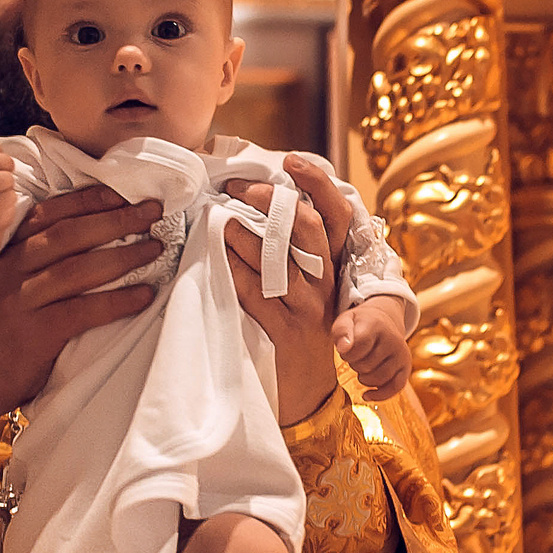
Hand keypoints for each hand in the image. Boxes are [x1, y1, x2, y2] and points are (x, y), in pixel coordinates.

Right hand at [0, 186, 163, 415]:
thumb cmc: (0, 328)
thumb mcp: (8, 283)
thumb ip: (38, 260)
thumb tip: (97, 235)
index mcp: (7, 252)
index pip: (49, 213)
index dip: (87, 200)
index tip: (122, 192)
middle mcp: (12, 270)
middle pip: (69, 234)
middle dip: (115, 219)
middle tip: (153, 211)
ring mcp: (21, 301)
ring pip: (78, 269)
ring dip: (124, 255)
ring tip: (156, 248)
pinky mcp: (35, 333)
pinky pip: (83, 310)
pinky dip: (118, 301)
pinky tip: (144, 295)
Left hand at [223, 162, 349, 424]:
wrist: (308, 394)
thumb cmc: (296, 331)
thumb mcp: (301, 288)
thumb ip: (286, 251)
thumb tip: (251, 205)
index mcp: (330, 265)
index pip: (336, 213)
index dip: (316, 182)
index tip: (290, 158)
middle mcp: (324, 282)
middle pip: (307, 229)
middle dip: (272, 202)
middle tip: (239, 188)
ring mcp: (307, 307)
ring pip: (278, 260)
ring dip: (245, 235)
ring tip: (218, 219)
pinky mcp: (285, 332)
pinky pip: (256, 295)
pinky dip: (233, 273)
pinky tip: (216, 258)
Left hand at [333, 302, 410, 401]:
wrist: (383, 322)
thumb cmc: (359, 325)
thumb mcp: (345, 320)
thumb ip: (341, 332)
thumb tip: (344, 348)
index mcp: (377, 325)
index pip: (359, 347)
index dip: (347, 354)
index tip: (345, 349)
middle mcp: (394, 339)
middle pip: (366, 366)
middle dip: (354, 364)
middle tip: (355, 355)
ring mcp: (402, 354)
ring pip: (379, 379)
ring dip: (364, 379)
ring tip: (361, 366)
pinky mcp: (406, 367)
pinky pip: (395, 388)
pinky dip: (380, 395)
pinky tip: (366, 395)